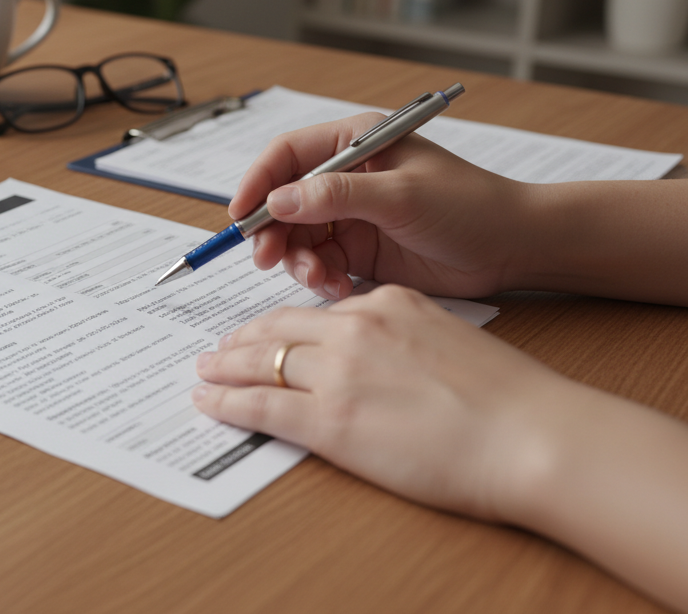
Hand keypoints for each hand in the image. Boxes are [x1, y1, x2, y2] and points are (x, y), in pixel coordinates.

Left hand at [194, 284, 687, 609]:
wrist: (532, 436)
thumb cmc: (512, 402)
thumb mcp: (452, 340)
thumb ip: (409, 338)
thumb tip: (384, 359)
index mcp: (388, 304)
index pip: (318, 310)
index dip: (283, 323)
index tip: (266, 331)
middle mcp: (357, 327)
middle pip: (279, 328)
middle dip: (243, 339)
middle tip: (219, 350)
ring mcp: (339, 372)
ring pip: (262, 361)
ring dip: (225, 367)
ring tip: (205, 372)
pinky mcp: (330, 419)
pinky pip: (260, 405)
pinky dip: (226, 403)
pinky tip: (208, 403)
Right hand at [231, 114, 528, 299]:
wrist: (513, 248)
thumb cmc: (468, 206)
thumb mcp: (400, 195)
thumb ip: (336, 195)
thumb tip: (278, 200)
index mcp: (356, 143)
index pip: (287, 155)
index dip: (258, 182)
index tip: (240, 214)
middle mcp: (346, 177)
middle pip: (283, 201)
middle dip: (274, 232)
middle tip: (269, 259)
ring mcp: (352, 215)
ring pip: (298, 238)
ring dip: (299, 261)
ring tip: (321, 279)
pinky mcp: (360, 250)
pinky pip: (321, 264)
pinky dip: (322, 278)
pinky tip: (340, 288)